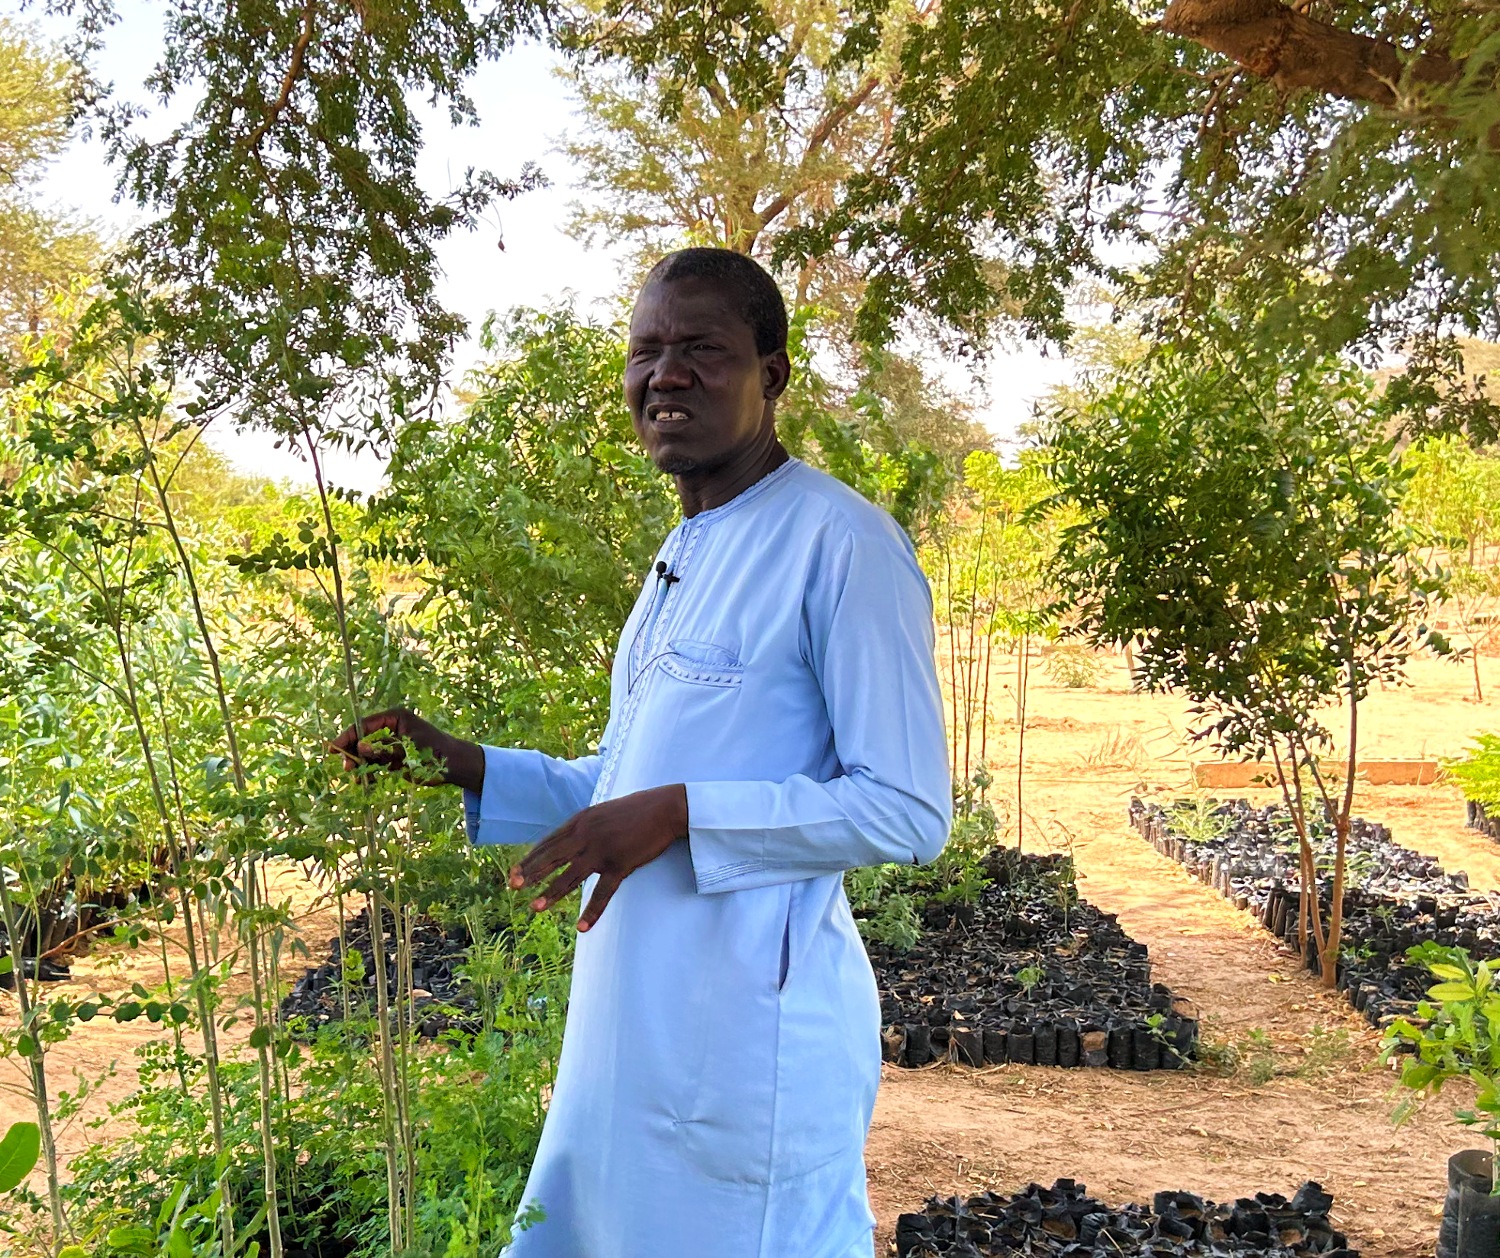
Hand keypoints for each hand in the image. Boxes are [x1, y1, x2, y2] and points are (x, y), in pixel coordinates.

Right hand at [328, 707, 483, 792]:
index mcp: (396, 718)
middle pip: (364, 738)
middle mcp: (392, 727)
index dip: (348, 736)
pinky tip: (367, 782)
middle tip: (348, 769)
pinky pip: (376, 762)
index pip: (365, 724)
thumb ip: (384, 749)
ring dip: (361, 765)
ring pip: (368, 752)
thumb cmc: (435, 754)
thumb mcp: (408, 752)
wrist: (455, 766)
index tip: (333, 749)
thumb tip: (360, 746)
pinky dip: (370, 771)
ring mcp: (393, 742)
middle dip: (354, 754)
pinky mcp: (395, 756)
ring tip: (360, 780)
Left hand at [510, 784, 688, 931]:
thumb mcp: (603, 811)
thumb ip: (586, 825)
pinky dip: (592, 911)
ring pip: (571, 876)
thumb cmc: (637, 809)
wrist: (665, 808)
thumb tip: (572, 835)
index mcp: (581, 821)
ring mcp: (602, 851)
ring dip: (551, 893)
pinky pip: (602, 892)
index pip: (549, 842)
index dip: (531, 858)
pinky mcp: (620, 865)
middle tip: (513, 886)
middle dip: (531, 873)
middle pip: (552, 857)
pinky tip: (582, 927)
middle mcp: (587, 835)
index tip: (515, 871)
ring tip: (535, 908)